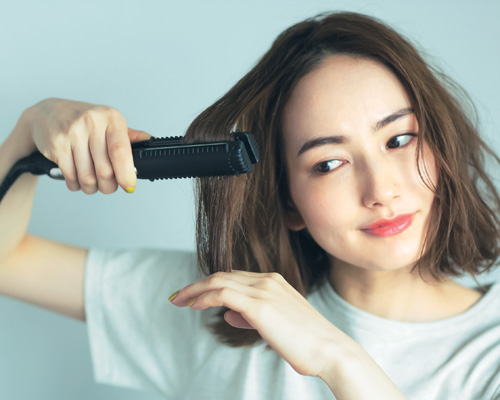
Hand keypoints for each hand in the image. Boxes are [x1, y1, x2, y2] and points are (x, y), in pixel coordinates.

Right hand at [24, 98, 150, 193]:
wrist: (47, 113)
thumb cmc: (83, 121)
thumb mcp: (108, 122)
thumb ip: (129, 136)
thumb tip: (151, 143)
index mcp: (111, 118)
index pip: (121, 150)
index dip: (126, 173)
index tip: (129, 185)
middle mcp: (92, 123)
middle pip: (105, 170)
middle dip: (108, 186)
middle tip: (108, 185)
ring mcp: (72, 133)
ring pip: (88, 177)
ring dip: (92, 187)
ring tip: (92, 183)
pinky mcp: (57, 145)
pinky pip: (71, 177)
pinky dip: (76, 184)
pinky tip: (77, 179)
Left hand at [170, 271, 351, 377]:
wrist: (330, 350)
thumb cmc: (307, 342)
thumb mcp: (277, 324)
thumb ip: (252, 316)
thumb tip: (230, 315)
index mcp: (274, 282)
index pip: (234, 277)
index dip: (212, 284)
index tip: (195, 294)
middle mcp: (268, 280)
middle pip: (223, 275)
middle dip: (198, 284)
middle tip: (179, 296)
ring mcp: (264, 290)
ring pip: (219, 280)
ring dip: (195, 289)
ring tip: (179, 299)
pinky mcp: (259, 306)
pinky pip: (222, 294)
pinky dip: (204, 297)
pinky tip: (193, 305)